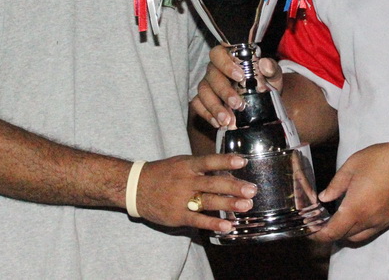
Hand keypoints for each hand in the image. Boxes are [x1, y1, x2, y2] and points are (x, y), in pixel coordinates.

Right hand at [136, 153, 256, 233]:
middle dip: (234, 187)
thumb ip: (203, 167)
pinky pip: (198, 220)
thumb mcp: (181, 163)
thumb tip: (229, 172)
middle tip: (252, 190)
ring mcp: (181, 199)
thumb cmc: (164, 173)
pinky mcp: (177, 215)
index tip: (242, 162)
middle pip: (213, 184)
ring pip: (208, 202)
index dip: (226, 161)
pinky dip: (213, 223)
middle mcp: (185, 181)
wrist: (136, 187)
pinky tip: (227, 226)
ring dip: (228, 204)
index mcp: (187, 165)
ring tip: (246, 206)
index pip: (209, 161)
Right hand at [191, 44, 283, 128]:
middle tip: (237, 104)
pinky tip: (218, 123)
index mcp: (229, 58)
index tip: (240, 76)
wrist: (262, 102)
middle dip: (224, 91)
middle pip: (212, 76)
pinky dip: (206, 114)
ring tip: (227, 120)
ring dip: (214, 107)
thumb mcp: (272, 75)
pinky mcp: (203, 100)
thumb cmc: (264, 83)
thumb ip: (271, 69)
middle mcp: (215, 69)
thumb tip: (265, 64)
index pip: (219, 54)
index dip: (226, 64)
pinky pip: (197, 104)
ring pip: (204, 91)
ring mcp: (207, 84)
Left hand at [311, 140, 388, 243]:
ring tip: (336, 218)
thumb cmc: (380, 161)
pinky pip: (369, 232)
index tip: (310, 229)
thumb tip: (324, 197)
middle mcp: (367, 221)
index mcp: (355, 209)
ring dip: (344, 232)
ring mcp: (380, 222)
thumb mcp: (352, 166)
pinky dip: (358, 229)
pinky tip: (354, 214)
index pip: (332, 232)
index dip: (318, 235)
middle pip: (343, 237)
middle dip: (329, 233)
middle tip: (320, 220)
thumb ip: (336, 184)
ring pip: (357, 237)